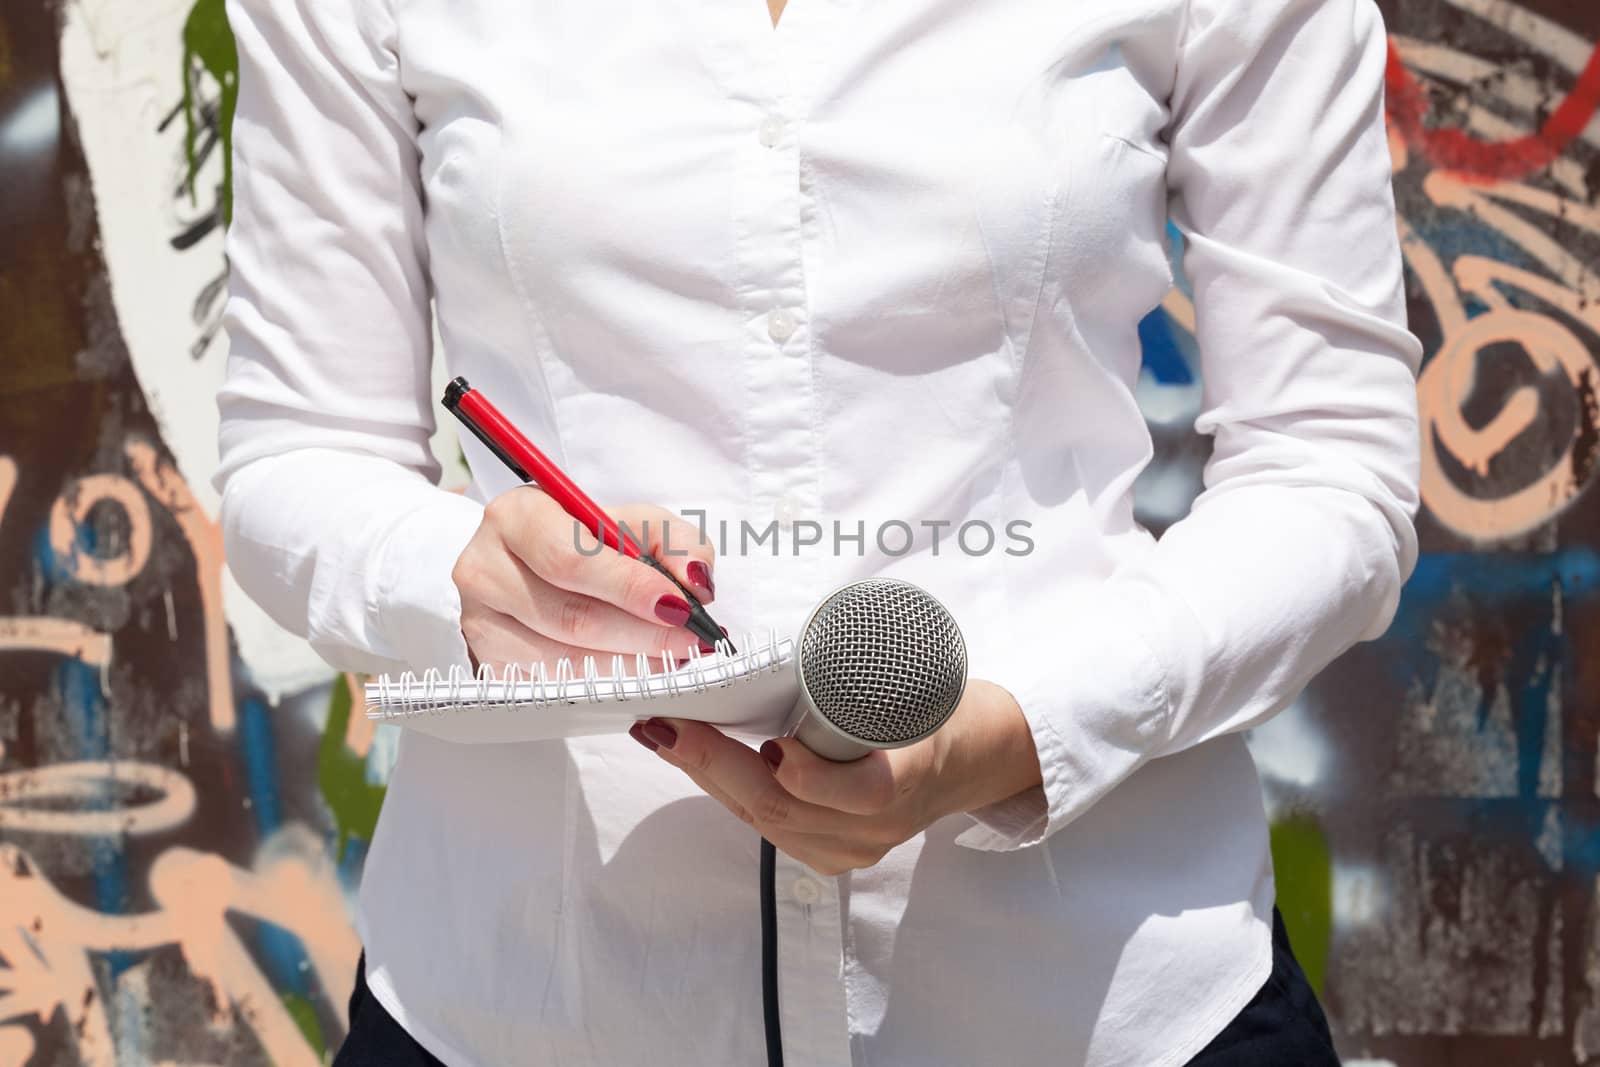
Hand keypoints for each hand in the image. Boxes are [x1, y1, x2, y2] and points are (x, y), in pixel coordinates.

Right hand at [452, 488, 715, 669]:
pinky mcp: (488, 662)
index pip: (571, 559)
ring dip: (630, 664)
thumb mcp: (629, 522)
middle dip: (643, 634)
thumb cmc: (582, 540)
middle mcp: (486, 566)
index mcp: (516, 516)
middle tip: (690, 641)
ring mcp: (479, 620)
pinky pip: (553, 684)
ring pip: (564, 658)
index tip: (680, 607)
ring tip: (674, 659)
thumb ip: (673, 541)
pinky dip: (602, 683)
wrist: (526, 565)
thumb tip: (696, 583)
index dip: (629, 587)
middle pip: (572, 615)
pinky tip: (637, 673)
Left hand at [630, 679, 1042, 874]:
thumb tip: (790, 652)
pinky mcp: (834, 854)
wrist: (975, 758)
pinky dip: (730, 791)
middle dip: (715, 764)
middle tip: (667, 726)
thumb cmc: (939, 708)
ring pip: (766, 820)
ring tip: (665, 736)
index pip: (861, 792)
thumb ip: (863, 678)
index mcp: (914, 772)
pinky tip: (697, 761)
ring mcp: (855, 847)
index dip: (810, 776)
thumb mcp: (917, 681)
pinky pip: (770, 827)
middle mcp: (882, 824)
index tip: (774, 745)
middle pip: (786, 808)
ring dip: (710, 776)